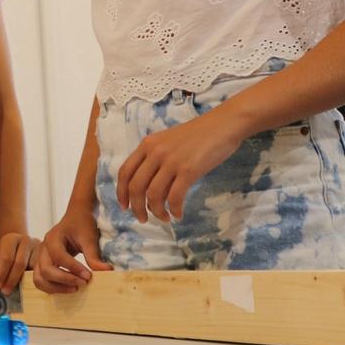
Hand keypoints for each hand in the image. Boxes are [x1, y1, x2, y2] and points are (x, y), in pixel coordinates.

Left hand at [0, 232, 38, 292]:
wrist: (17, 250)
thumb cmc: (2, 256)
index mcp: (11, 239)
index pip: (7, 257)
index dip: (1, 273)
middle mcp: (27, 240)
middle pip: (20, 263)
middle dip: (11, 280)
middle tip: (5, 291)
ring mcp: (39, 248)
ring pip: (33, 268)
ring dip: (24, 281)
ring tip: (17, 289)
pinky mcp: (47, 257)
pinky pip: (42, 271)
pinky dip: (35, 280)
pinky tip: (28, 287)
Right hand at [34, 208, 111, 293]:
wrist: (76, 216)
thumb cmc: (82, 224)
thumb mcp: (89, 238)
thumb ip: (94, 256)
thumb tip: (106, 271)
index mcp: (53, 238)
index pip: (59, 257)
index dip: (73, 268)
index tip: (89, 276)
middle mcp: (43, 248)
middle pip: (46, 270)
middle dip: (64, 280)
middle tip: (82, 284)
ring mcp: (40, 258)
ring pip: (39, 279)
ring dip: (56, 288)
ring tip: (75, 289)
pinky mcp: (42, 265)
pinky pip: (41, 280)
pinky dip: (52, 288)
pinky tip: (68, 287)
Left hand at [115, 110, 242, 223]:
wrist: (223, 125)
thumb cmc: (197, 135)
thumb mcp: (167, 141)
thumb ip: (154, 158)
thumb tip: (147, 186)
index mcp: (147, 145)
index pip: (125, 172)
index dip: (121, 192)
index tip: (124, 207)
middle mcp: (155, 152)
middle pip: (136, 187)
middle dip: (136, 208)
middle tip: (142, 219)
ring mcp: (171, 161)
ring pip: (153, 194)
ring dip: (156, 211)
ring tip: (164, 218)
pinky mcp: (188, 170)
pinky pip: (175, 196)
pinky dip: (174, 209)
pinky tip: (178, 214)